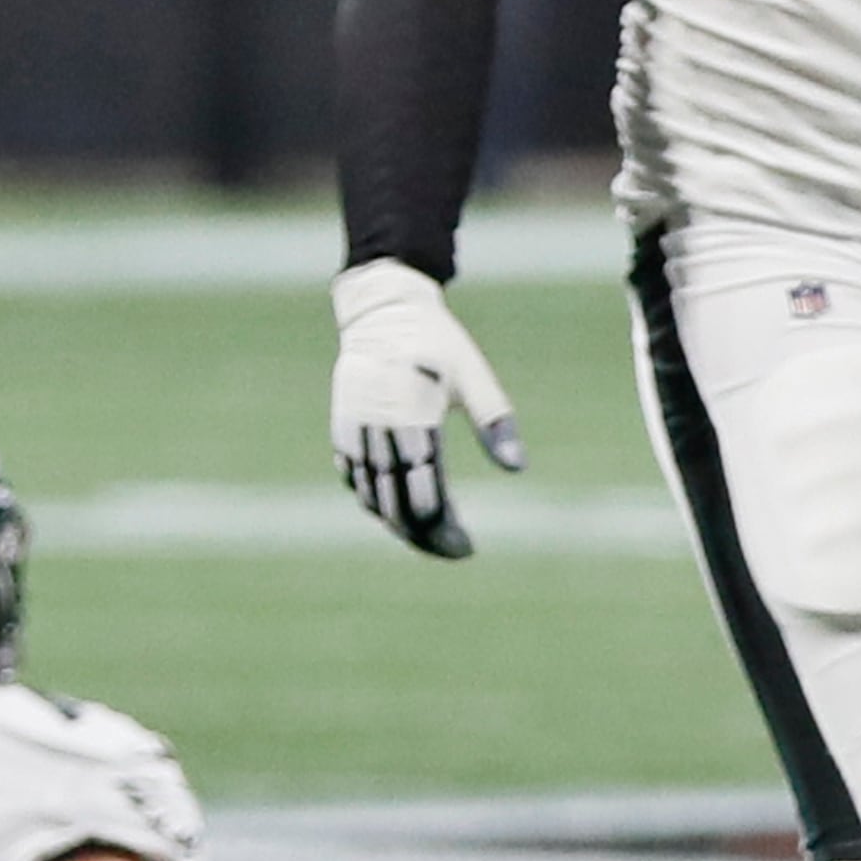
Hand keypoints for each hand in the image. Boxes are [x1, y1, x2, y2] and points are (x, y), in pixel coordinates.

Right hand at [329, 260, 521, 559]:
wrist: (382, 311)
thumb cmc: (439, 343)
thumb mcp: (474, 376)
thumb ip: (497, 423)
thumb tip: (518, 469)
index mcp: (414, 417)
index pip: (426, 491)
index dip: (442, 526)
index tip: (465, 548)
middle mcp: (378, 428)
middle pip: (395, 501)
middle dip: (423, 534)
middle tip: (453, 550)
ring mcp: (354, 428)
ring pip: (370, 494)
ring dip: (397, 523)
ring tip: (430, 538)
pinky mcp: (342, 426)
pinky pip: (353, 476)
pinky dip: (373, 499)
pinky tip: (397, 513)